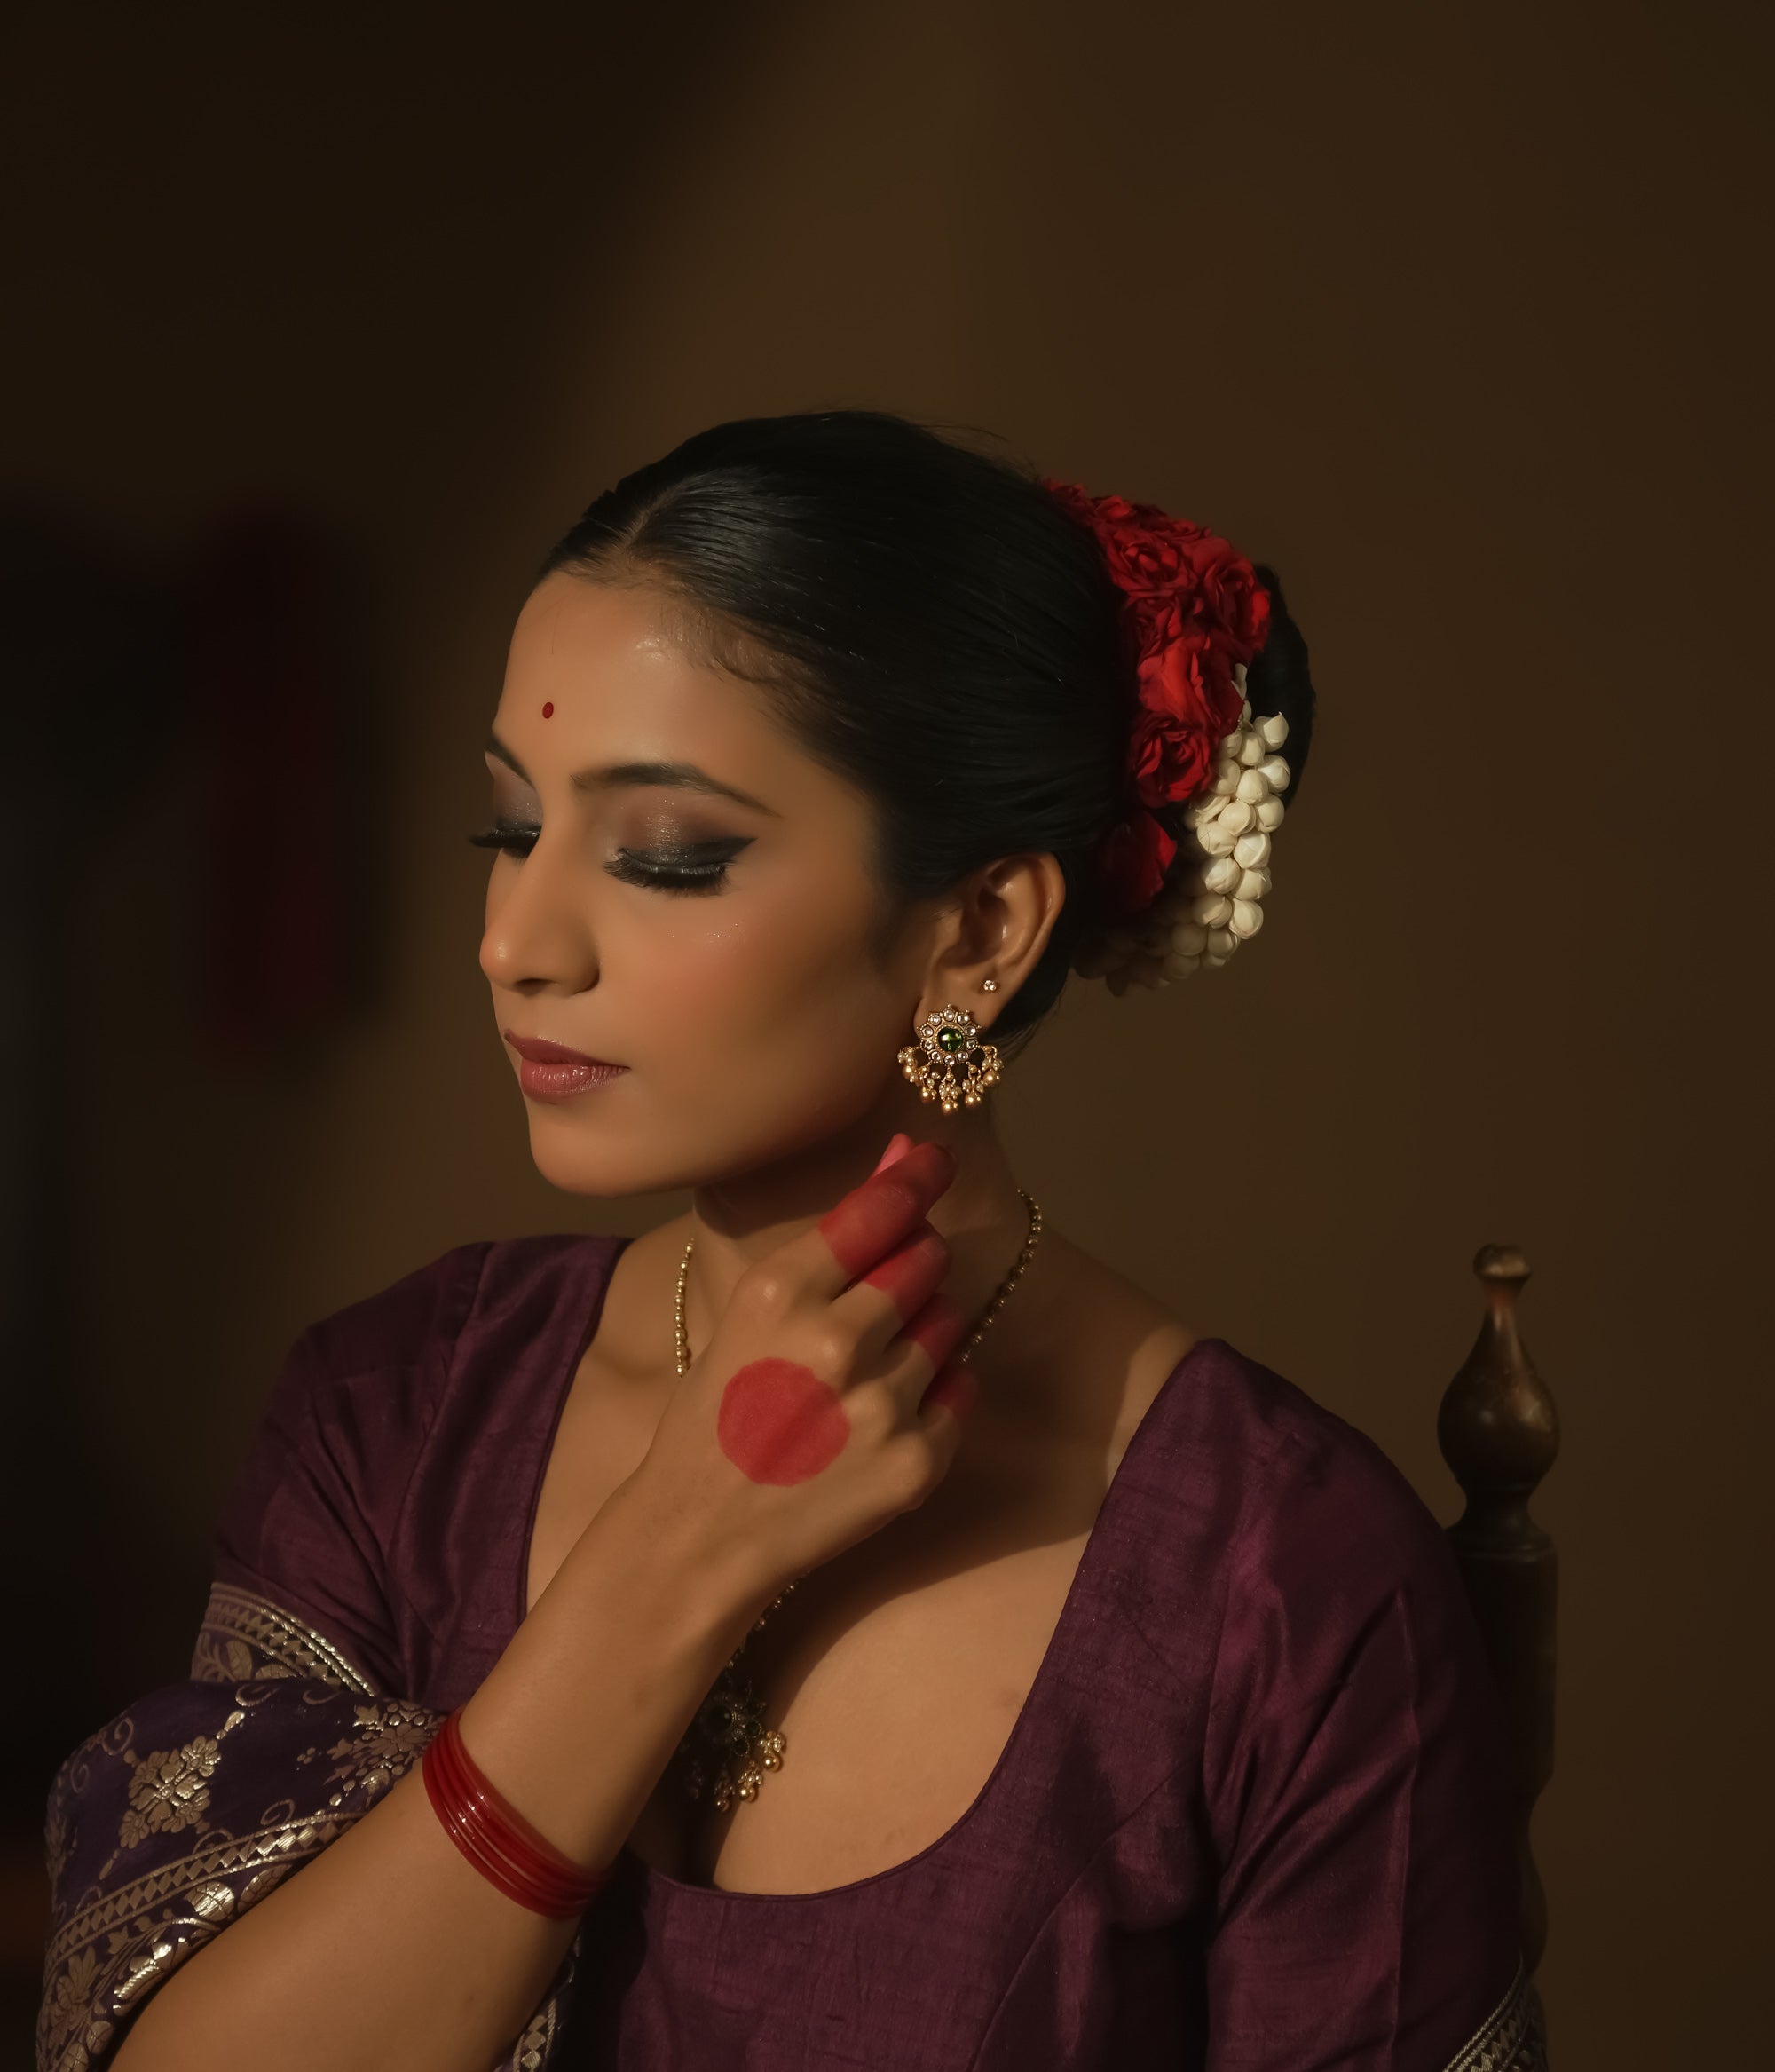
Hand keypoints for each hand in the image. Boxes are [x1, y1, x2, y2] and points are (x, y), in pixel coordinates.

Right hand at [627, 1135, 973, 1598]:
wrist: (699, 1534)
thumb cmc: (717, 1411)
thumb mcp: (749, 1313)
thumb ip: (830, 1241)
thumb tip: (903, 1156)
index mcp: (780, 1294)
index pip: (879, 1210)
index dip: (917, 1177)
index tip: (937, 1159)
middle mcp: (836, 1342)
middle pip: (925, 1258)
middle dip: (914, 1261)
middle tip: (882, 1294)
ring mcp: (882, 1405)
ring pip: (949, 1321)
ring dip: (924, 1329)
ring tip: (869, 1367)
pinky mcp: (916, 1461)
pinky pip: (962, 1387)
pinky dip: (939, 1389)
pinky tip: (885, 1412)